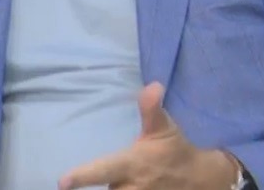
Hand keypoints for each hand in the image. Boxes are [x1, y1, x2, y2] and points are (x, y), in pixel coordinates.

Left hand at [58, 82, 238, 189]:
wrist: (201, 180)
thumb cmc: (175, 150)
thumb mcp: (163, 129)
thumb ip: (151, 109)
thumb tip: (152, 85)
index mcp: (132, 165)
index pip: (102, 171)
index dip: (82, 176)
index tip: (62, 181)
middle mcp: (133, 187)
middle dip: (101, 188)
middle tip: (87, 182)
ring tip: (106, 183)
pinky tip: (121, 187)